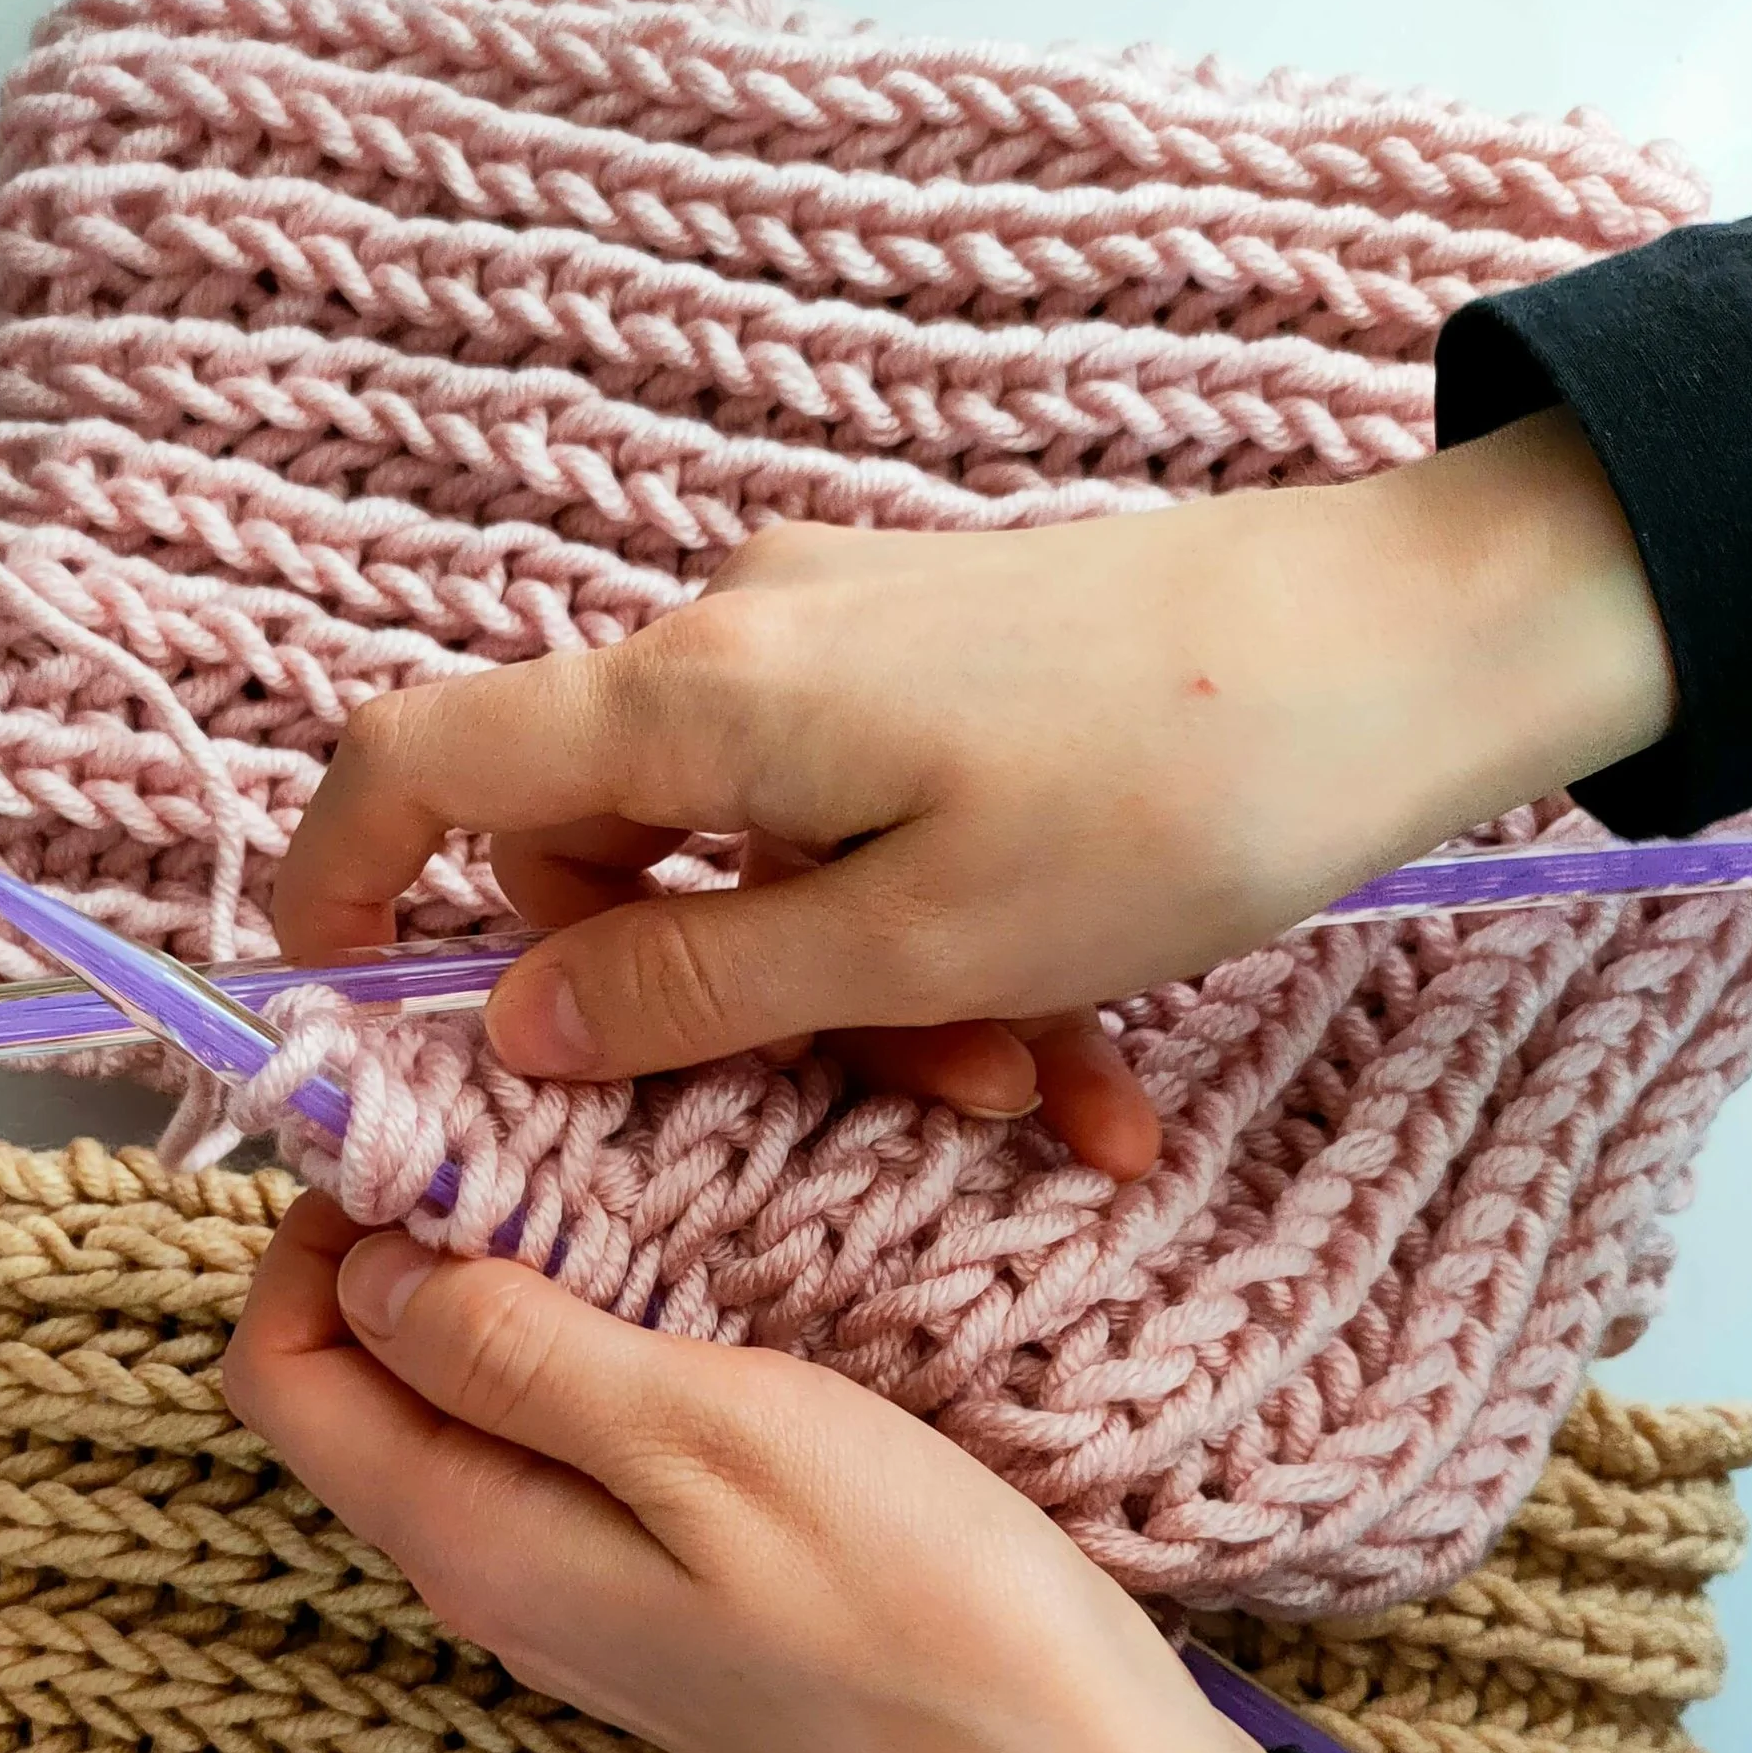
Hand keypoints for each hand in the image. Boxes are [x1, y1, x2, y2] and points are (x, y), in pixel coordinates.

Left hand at [223, 1193, 1291, 1752]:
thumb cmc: (917, 1619)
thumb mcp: (710, 1440)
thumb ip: (518, 1355)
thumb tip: (368, 1266)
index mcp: (469, 1540)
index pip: (279, 1371)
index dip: (314, 1234)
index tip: (429, 1132)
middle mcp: (494, 1580)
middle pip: (364, 1388)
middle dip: (415, 1244)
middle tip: (544, 1138)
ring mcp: (584, 1600)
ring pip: (472, 1413)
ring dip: (519, 1292)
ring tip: (632, 1194)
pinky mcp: (672, 1602)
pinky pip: (573, 1455)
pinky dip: (601, 1352)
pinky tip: (702, 1294)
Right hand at [278, 408, 1672, 1179]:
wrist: (1408, 645)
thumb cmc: (1169, 793)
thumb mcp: (915, 947)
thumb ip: (689, 987)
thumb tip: (517, 1026)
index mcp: (693, 701)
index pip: (416, 759)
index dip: (343, 888)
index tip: (347, 1018)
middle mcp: (734, 646)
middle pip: (601, 850)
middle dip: (708, 1011)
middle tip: (880, 1107)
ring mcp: (837, 648)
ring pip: (757, 866)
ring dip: (863, 1007)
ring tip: (1038, 1086)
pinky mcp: (930, 669)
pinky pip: (867, 835)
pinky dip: (938, 949)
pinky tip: (1081, 1056)